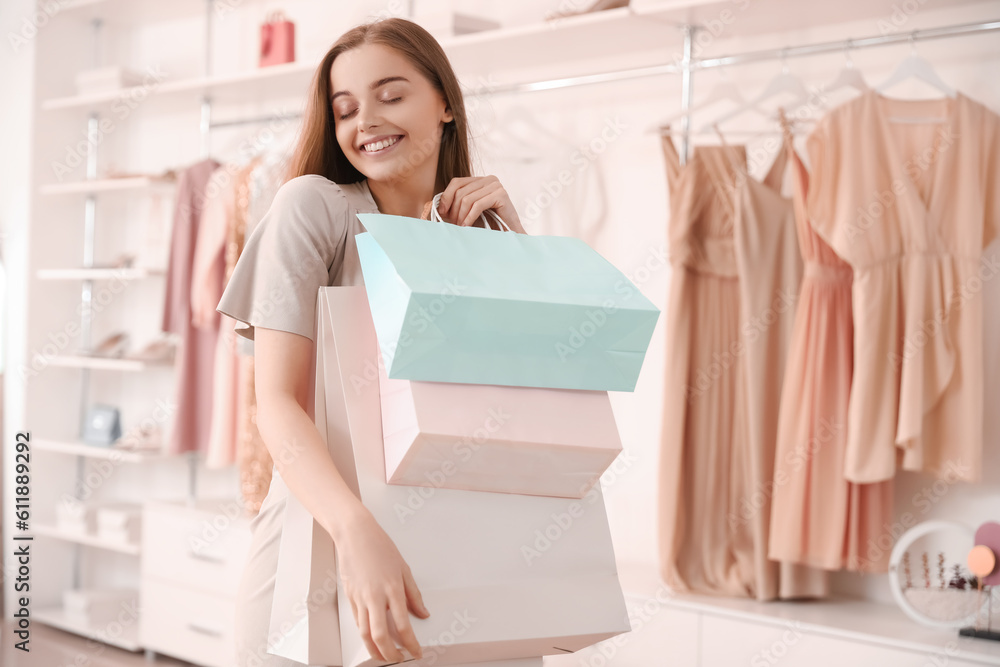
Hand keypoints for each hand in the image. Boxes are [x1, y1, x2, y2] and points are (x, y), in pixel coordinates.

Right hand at [334, 508, 429, 661]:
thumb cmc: (380, 547)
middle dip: (390, 654)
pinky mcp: (350, 597)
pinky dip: (366, 635)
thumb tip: (422, 613)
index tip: (416, 652)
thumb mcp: (404, 569)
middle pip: (381, 636)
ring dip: (375, 650)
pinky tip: (373, 639)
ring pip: (365, 633)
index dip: (411, 644)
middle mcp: (375, 596)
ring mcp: (360, 598)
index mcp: (393, 589)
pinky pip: (358, 622)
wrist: (355, 535)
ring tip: (384, 656)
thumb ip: (414, 594)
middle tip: (399, 659)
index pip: (403, 625)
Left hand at [436, 175, 526, 233]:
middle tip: (452, 223)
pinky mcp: (501, 194)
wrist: (511, 234)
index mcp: (481, 180)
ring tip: (460, 227)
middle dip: (453, 209)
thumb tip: (437, 204)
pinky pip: (477, 205)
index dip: (446, 197)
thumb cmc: (490, 224)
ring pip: (467, 198)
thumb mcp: (470, 210)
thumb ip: (458, 203)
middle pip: (461, 191)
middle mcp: (489, 179)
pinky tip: (467, 226)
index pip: (457, 182)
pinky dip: (469, 217)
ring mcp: (496, 185)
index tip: (442, 212)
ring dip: (461, 215)